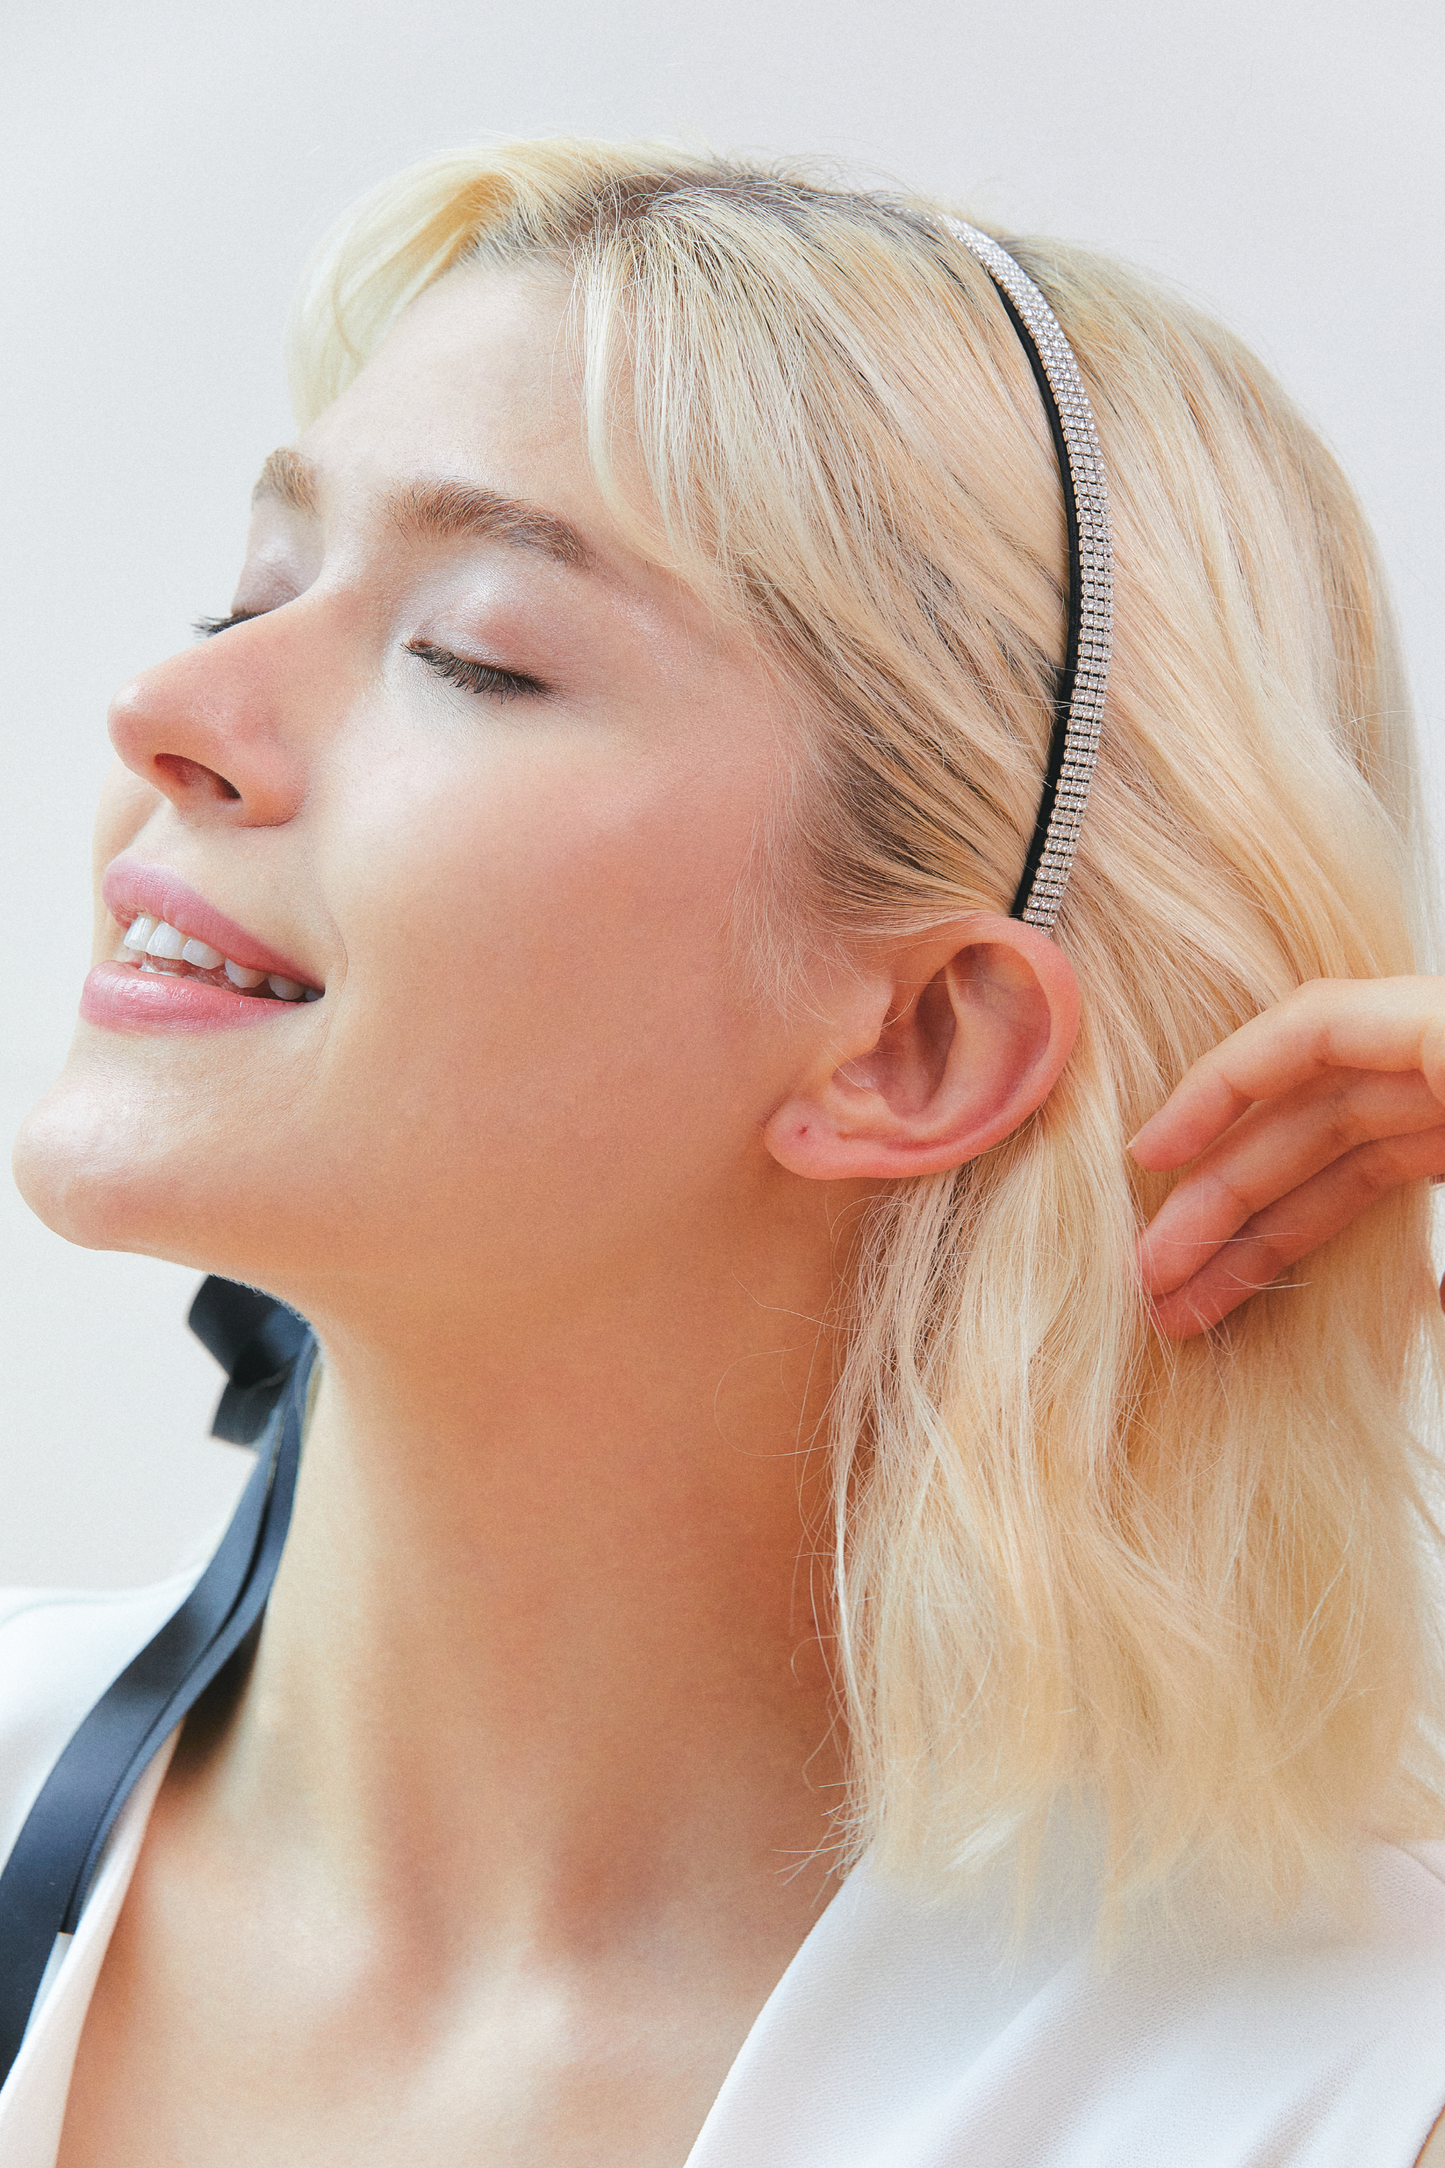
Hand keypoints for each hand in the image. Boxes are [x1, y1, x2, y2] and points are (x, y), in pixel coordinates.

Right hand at [1130, 977, 1444, 1337]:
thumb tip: (1438, 1296)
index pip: (1311, 1029)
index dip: (1218, 1088)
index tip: (1149, 1156)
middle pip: (1312, 1110)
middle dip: (1223, 1194)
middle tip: (1153, 1272)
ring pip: (1346, 1157)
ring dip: (1263, 1229)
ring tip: (1194, 1302)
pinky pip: (1391, 1175)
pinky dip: (1332, 1223)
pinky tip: (1288, 1282)